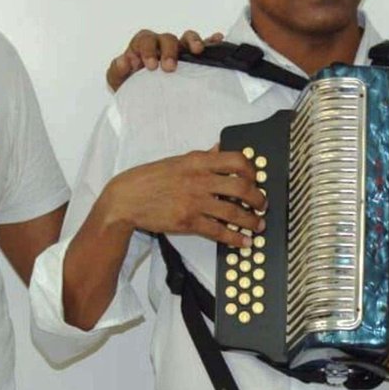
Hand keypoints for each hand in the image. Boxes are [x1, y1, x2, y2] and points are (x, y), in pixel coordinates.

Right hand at [100, 146, 265, 244]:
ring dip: (252, 221)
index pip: (237, 160)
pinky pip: (219, 231)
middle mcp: (199, 179)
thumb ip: (202, 156)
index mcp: (198, 161)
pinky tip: (243, 241)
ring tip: (258, 226)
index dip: (253, 171)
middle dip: (259, 199)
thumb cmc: (150, 178)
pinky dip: (235, 238)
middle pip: (242, 188)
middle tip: (262, 206)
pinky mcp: (188, 222)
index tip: (256, 180)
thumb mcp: (177, 160)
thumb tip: (220, 148)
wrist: (126, 198)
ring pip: (234, 213)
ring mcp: (194, 202)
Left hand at [106, 29, 224, 90]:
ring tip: (197, 50)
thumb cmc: (132, 87)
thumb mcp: (119, 81)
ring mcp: (179, 51)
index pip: (145, 40)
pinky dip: (210, 42)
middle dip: (169, 51)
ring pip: (186, 38)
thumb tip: (125, 60)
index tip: (150, 65)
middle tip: (169, 67)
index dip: (148, 50)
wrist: (145, 101)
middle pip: (167, 38)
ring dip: (192, 42)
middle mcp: (162, 45)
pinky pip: (204, 46)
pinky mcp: (193, 60)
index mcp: (143, 47)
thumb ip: (117, 70)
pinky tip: (217, 40)